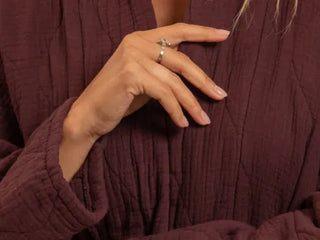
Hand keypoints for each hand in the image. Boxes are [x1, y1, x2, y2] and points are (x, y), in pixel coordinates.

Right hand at [66, 22, 229, 137]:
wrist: (89, 115)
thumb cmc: (118, 100)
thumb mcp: (144, 80)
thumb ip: (163, 72)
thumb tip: (196, 81)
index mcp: (141, 38)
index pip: (177, 30)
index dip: (202, 32)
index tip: (224, 35)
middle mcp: (137, 42)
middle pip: (182, 60)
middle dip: (204, 81)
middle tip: (221, 96)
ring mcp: (133, 57)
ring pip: (175, 82)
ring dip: (192, 104)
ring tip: (204, 120)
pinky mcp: (131, 76)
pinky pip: (164, 95)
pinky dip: (176, 111)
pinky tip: (182, 124)